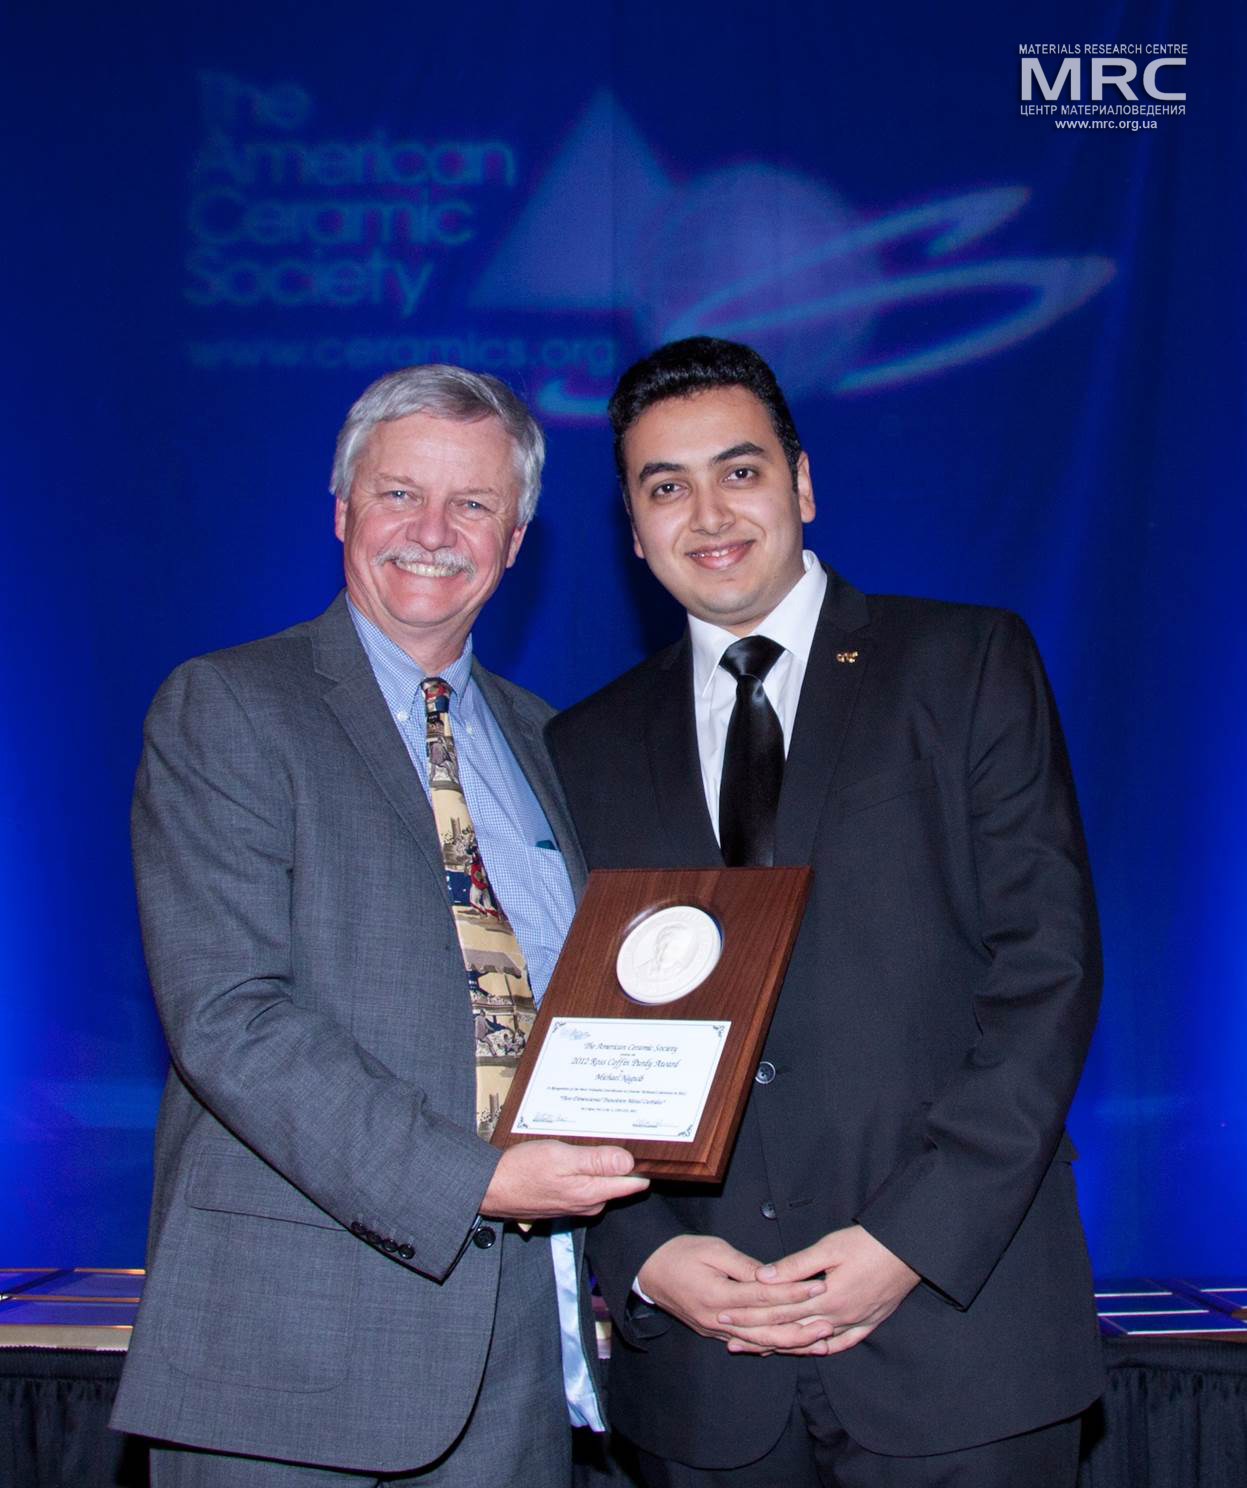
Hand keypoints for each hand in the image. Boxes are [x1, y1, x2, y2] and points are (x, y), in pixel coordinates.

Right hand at [479, 1140, 648, 1220]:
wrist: (491, 1188)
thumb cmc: (523, 1170)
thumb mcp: (561, 1157)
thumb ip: (596, 1161)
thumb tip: (629, 1162)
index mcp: (592, 1194)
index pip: (633, 1183)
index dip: (642, 1164)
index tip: (647, 1146)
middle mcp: (589, 1204)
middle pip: (619, 1181)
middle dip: (620, 1160)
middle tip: (615, 1133)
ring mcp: (577, 1205)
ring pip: (600, 1181)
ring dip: (599, 1163)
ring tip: (589, 1141)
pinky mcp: (565, 1202)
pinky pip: (585, 1184)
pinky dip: (583, 1169)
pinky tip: (572, 1155)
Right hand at [635, 1234, 828, 1342]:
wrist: (649, 1270)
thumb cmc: (680, 1252)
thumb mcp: (712, 1249)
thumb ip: (742, 1265)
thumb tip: (771, 1275)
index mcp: (716, 1295)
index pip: (763, 1297)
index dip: (792, 1292)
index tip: (817, 1285)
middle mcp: (717, 1319)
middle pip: (765, 1327)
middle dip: (800, 1325)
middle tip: (829, 1320)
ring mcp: (714, 1331)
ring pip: (759, 1342)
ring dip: (791, 1343)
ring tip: (819, 1339)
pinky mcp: (713, 1333)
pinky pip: (747, 1344)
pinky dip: (770, 1346)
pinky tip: (791, 1346)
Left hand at [716, 1224, 918, 1356]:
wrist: (909, 1249)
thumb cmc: (867, 1243)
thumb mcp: (828, 1247)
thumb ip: (794, 1266)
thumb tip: (762, 1276)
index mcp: (827, 1299)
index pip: (779, 1311)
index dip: (750, 1315)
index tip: (725, 1316)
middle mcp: (840, 1318)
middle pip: (791, 1331)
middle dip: (758, 1336)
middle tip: (729, 1339)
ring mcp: (856, 1323)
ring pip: (813, 1342)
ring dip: (784, 1346)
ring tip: (758, 1350)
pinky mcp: (870, 1322)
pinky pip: (843, 1343)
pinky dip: (822, 1348)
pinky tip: (809, 1351)